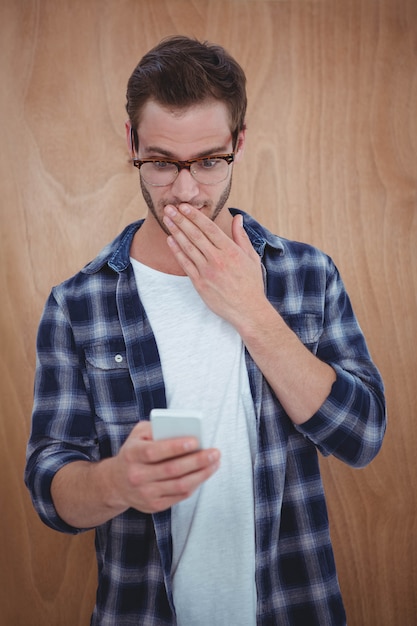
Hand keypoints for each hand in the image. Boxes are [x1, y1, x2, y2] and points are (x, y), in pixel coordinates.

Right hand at [111, 421, 220, 513]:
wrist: (115, 483)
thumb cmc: (133, 453)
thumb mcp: (138, 435)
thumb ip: (156, 427)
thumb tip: (182, 428)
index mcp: (132, 454)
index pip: (154, 451)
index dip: (175, 447)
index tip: (195, 441)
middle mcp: (137, 475)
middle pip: (172, 469)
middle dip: (197, 461)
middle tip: (214, 453)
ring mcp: (146, 493)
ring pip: (180, 485)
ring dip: (201, 474)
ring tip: (214, 463)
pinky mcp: (154, 505)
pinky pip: (180, 495)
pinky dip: (195, 484)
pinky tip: (204, 474)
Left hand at [162, 204, 265, 328]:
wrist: (248, 310)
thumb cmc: (251, 283)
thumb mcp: (251, 257)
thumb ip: (241, 236)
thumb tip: (237, 217)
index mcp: (231, 251)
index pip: (209, 228)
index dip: (195, 216)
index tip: (184, 206)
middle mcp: (218, 259)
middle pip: (195, 235)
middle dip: (181, 220)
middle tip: (169, 208)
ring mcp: (207, 271)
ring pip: (188, 247)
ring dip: (175, 232)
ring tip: (166, 220)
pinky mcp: (200, 283)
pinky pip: (185, 264)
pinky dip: (177, 251)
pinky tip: (170, 240)